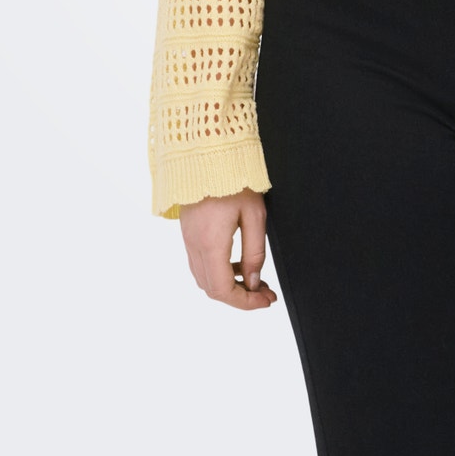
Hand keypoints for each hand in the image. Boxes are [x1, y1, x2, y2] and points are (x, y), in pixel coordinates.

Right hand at [179, 187, 279, 309]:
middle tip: (264, 292)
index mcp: (211, 244)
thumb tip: (253, 282)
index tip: (265, 300)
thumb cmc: (233, 178)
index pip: (223, 291)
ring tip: (253, 278)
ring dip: (228, 285)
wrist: (207, 152)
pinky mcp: (188, 232)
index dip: (246, 303)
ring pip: (204, 278)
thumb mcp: (254, 214)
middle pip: (212, 289)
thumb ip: (255, 252)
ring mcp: (188, 239)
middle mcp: (194, 246)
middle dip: (239, 296)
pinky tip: (237, 261)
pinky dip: (218, 271)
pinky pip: (200, 263)